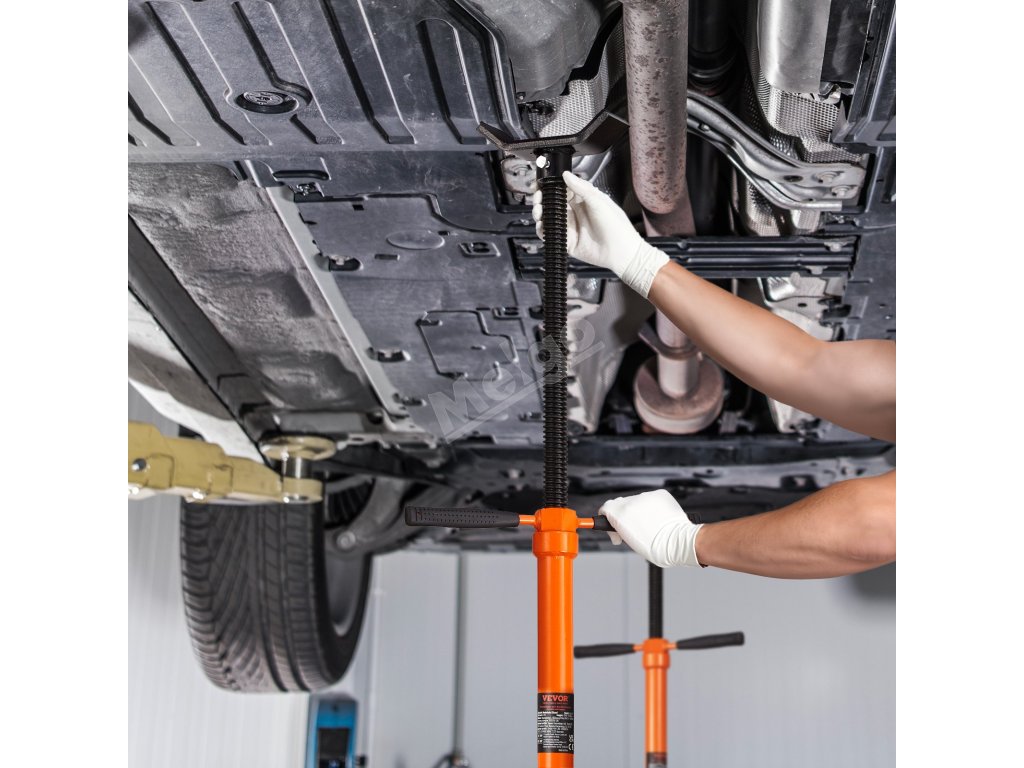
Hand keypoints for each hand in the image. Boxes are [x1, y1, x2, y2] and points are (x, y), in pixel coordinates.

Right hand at [532, 171, 669, 297]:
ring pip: (548, 218)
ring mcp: (569, 227)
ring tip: (539, 212)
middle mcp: (574, 212)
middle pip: (551, 203)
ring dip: (539, 213)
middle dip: (541, 199)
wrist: (621, 252)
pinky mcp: (566, 242)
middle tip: (538, 198)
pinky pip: (550, 235)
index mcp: (582, 200)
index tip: (540, 183)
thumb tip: (566, 175)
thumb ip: (581, 188)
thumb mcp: (599, 201)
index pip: (560, 189)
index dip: (548, 186)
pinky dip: (542, 230)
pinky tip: (543, 226)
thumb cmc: (616, 226)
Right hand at [599, 489, 703, 567]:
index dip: (606, 517)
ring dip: (638, 511)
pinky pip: (650, 499)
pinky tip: (657, 518)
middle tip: (630, 529)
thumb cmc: (656, 547)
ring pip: (636, 501)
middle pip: (620, 504)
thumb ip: (620, 527)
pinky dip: (651, 507)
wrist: (677, 542)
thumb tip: (619, 522)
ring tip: (648, 525)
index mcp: (621, 514)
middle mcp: (632, 502)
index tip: (611, 525)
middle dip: (622, 515)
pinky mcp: (659, 494)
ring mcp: (646, 497)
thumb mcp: (628, 540)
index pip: (605, 508)